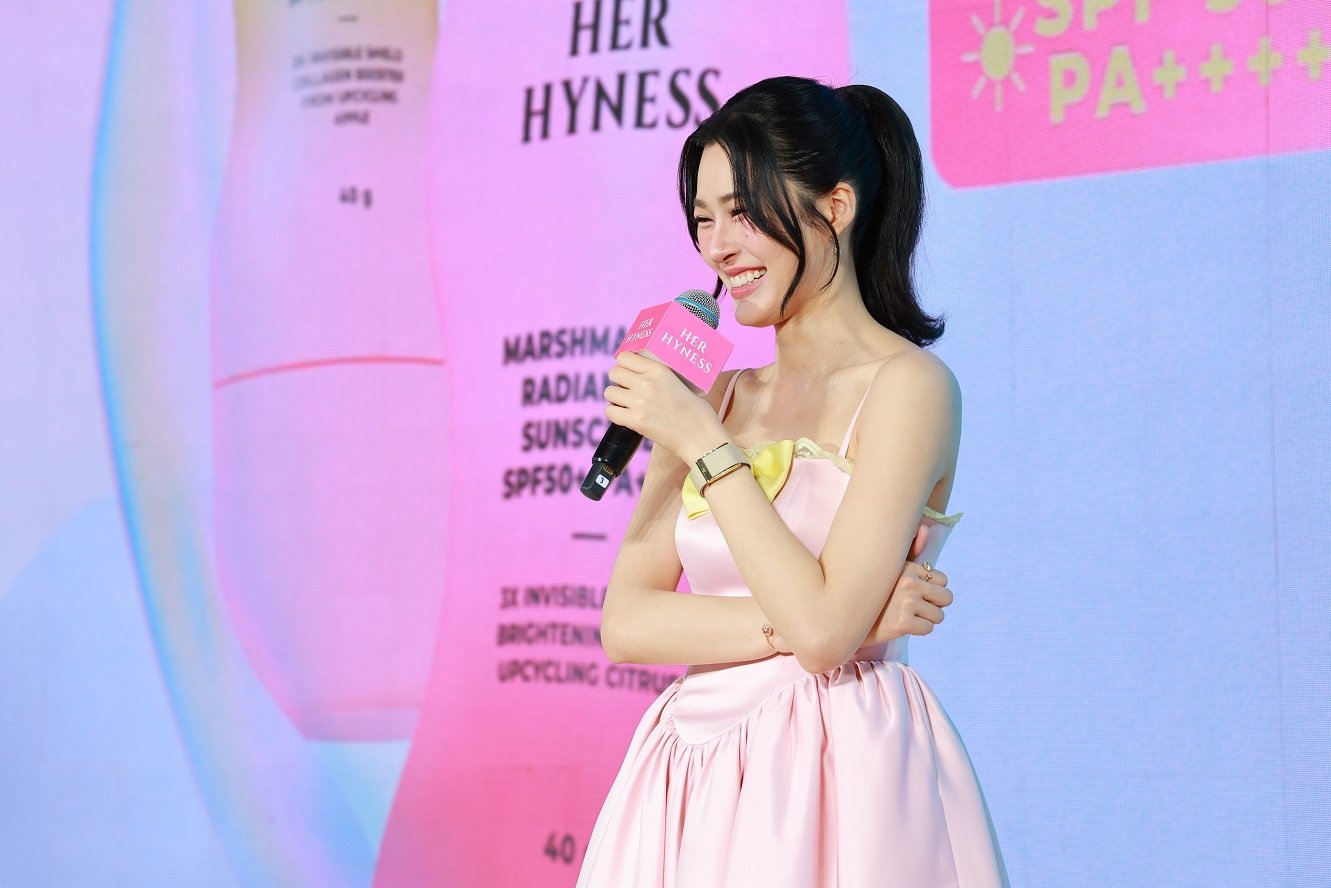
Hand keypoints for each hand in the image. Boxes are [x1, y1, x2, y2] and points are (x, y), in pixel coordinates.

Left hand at [604, 351, 727, 460]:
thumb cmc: (696, 412)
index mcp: (658, 370)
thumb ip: (660, 377)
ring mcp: (639, 402)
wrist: (700, 436)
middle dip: (618, 381)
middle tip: (627, 389)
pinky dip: (615, 414)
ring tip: (626, 404)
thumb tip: (643, 376)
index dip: (623, 365)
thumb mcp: (679, 382)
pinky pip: (610, 411)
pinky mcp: (635, 421)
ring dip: (616, 398)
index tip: (628, 371)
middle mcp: (646, 383)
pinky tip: (625, 416)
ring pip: (609, 392)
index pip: (624, 357)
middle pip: (614, 373)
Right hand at [765, 525, 950, 656]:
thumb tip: (925, 528)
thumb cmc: (870, 593)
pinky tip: (902, 626)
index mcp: (906, 568)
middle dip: (935, 605)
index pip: (942, 579)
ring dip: (926, 619)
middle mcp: (908, 583)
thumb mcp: (889, 569)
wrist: (845, 621)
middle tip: (916, 609)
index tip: (916, 594)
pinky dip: (918, 631)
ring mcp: (906, 603)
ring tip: (908, 617)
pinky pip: (928, 629)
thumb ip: (911, 550)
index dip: (932, 589)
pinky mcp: (903, 623)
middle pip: (946, 597)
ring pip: (939, 616)